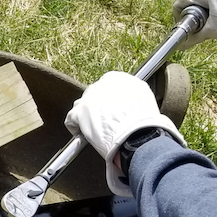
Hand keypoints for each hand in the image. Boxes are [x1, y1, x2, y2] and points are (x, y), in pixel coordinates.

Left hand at [64, 72, 184, 195]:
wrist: (137, 133)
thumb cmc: (144, 121)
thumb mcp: (144, 100)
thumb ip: (133, 98)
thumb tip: (134, 105)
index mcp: (119, 79)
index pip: (106, 87)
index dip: (107, 102)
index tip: (110, 112)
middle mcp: (102, 84)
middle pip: (93, 95)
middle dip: (95, 109)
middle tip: (102, 123)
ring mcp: (89, 97)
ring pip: (81, 106)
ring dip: (85, 118)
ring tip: (93, 131)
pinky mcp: (79, 112)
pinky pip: (71, 119)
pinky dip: (75, 128)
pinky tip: (82, 137)